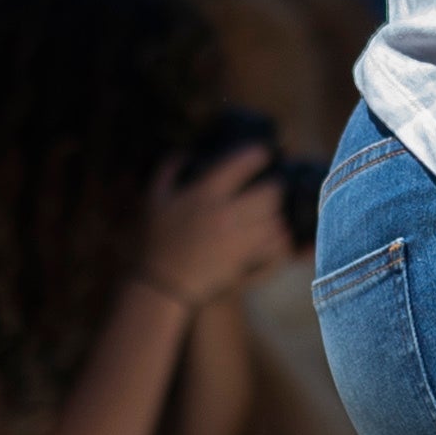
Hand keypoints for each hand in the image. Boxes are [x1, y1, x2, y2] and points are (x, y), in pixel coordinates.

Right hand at [139, 143, 294, 308]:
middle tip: (271, 186)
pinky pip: (277, 246)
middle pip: (271, 193)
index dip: (258, 154)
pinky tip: (275, 235)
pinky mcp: (246, 260)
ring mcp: (240, 239)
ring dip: (278, 213)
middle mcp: (227, 213)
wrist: (162, 282)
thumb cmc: (156, 239)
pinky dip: (280, 239)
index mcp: (205, 193)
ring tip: (272, 211)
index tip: (263, 153)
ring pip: (278, 220)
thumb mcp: (155, 198)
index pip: (242, 164)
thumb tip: (187, 152)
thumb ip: (170, 169)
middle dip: (274, 187)